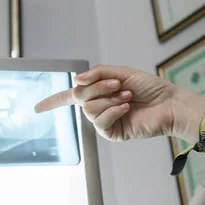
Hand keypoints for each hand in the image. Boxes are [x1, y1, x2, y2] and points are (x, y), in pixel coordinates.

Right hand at [36, 65, 192, 140]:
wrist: (168, 103)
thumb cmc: (148, 87)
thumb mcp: (120, 72)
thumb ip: (96, 74)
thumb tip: (75, 81)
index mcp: (98, 93)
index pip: (70, 97)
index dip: (52, 102)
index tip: (36, 108)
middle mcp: (98, 107)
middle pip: (80, 97)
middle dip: (98, 87)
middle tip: (117, 84)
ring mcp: (105, 121)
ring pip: (89, 109)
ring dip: (109, 99)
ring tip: (126, 97)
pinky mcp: (112, 133)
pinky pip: (100, 121)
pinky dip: (113, 111)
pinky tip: (126, 108)